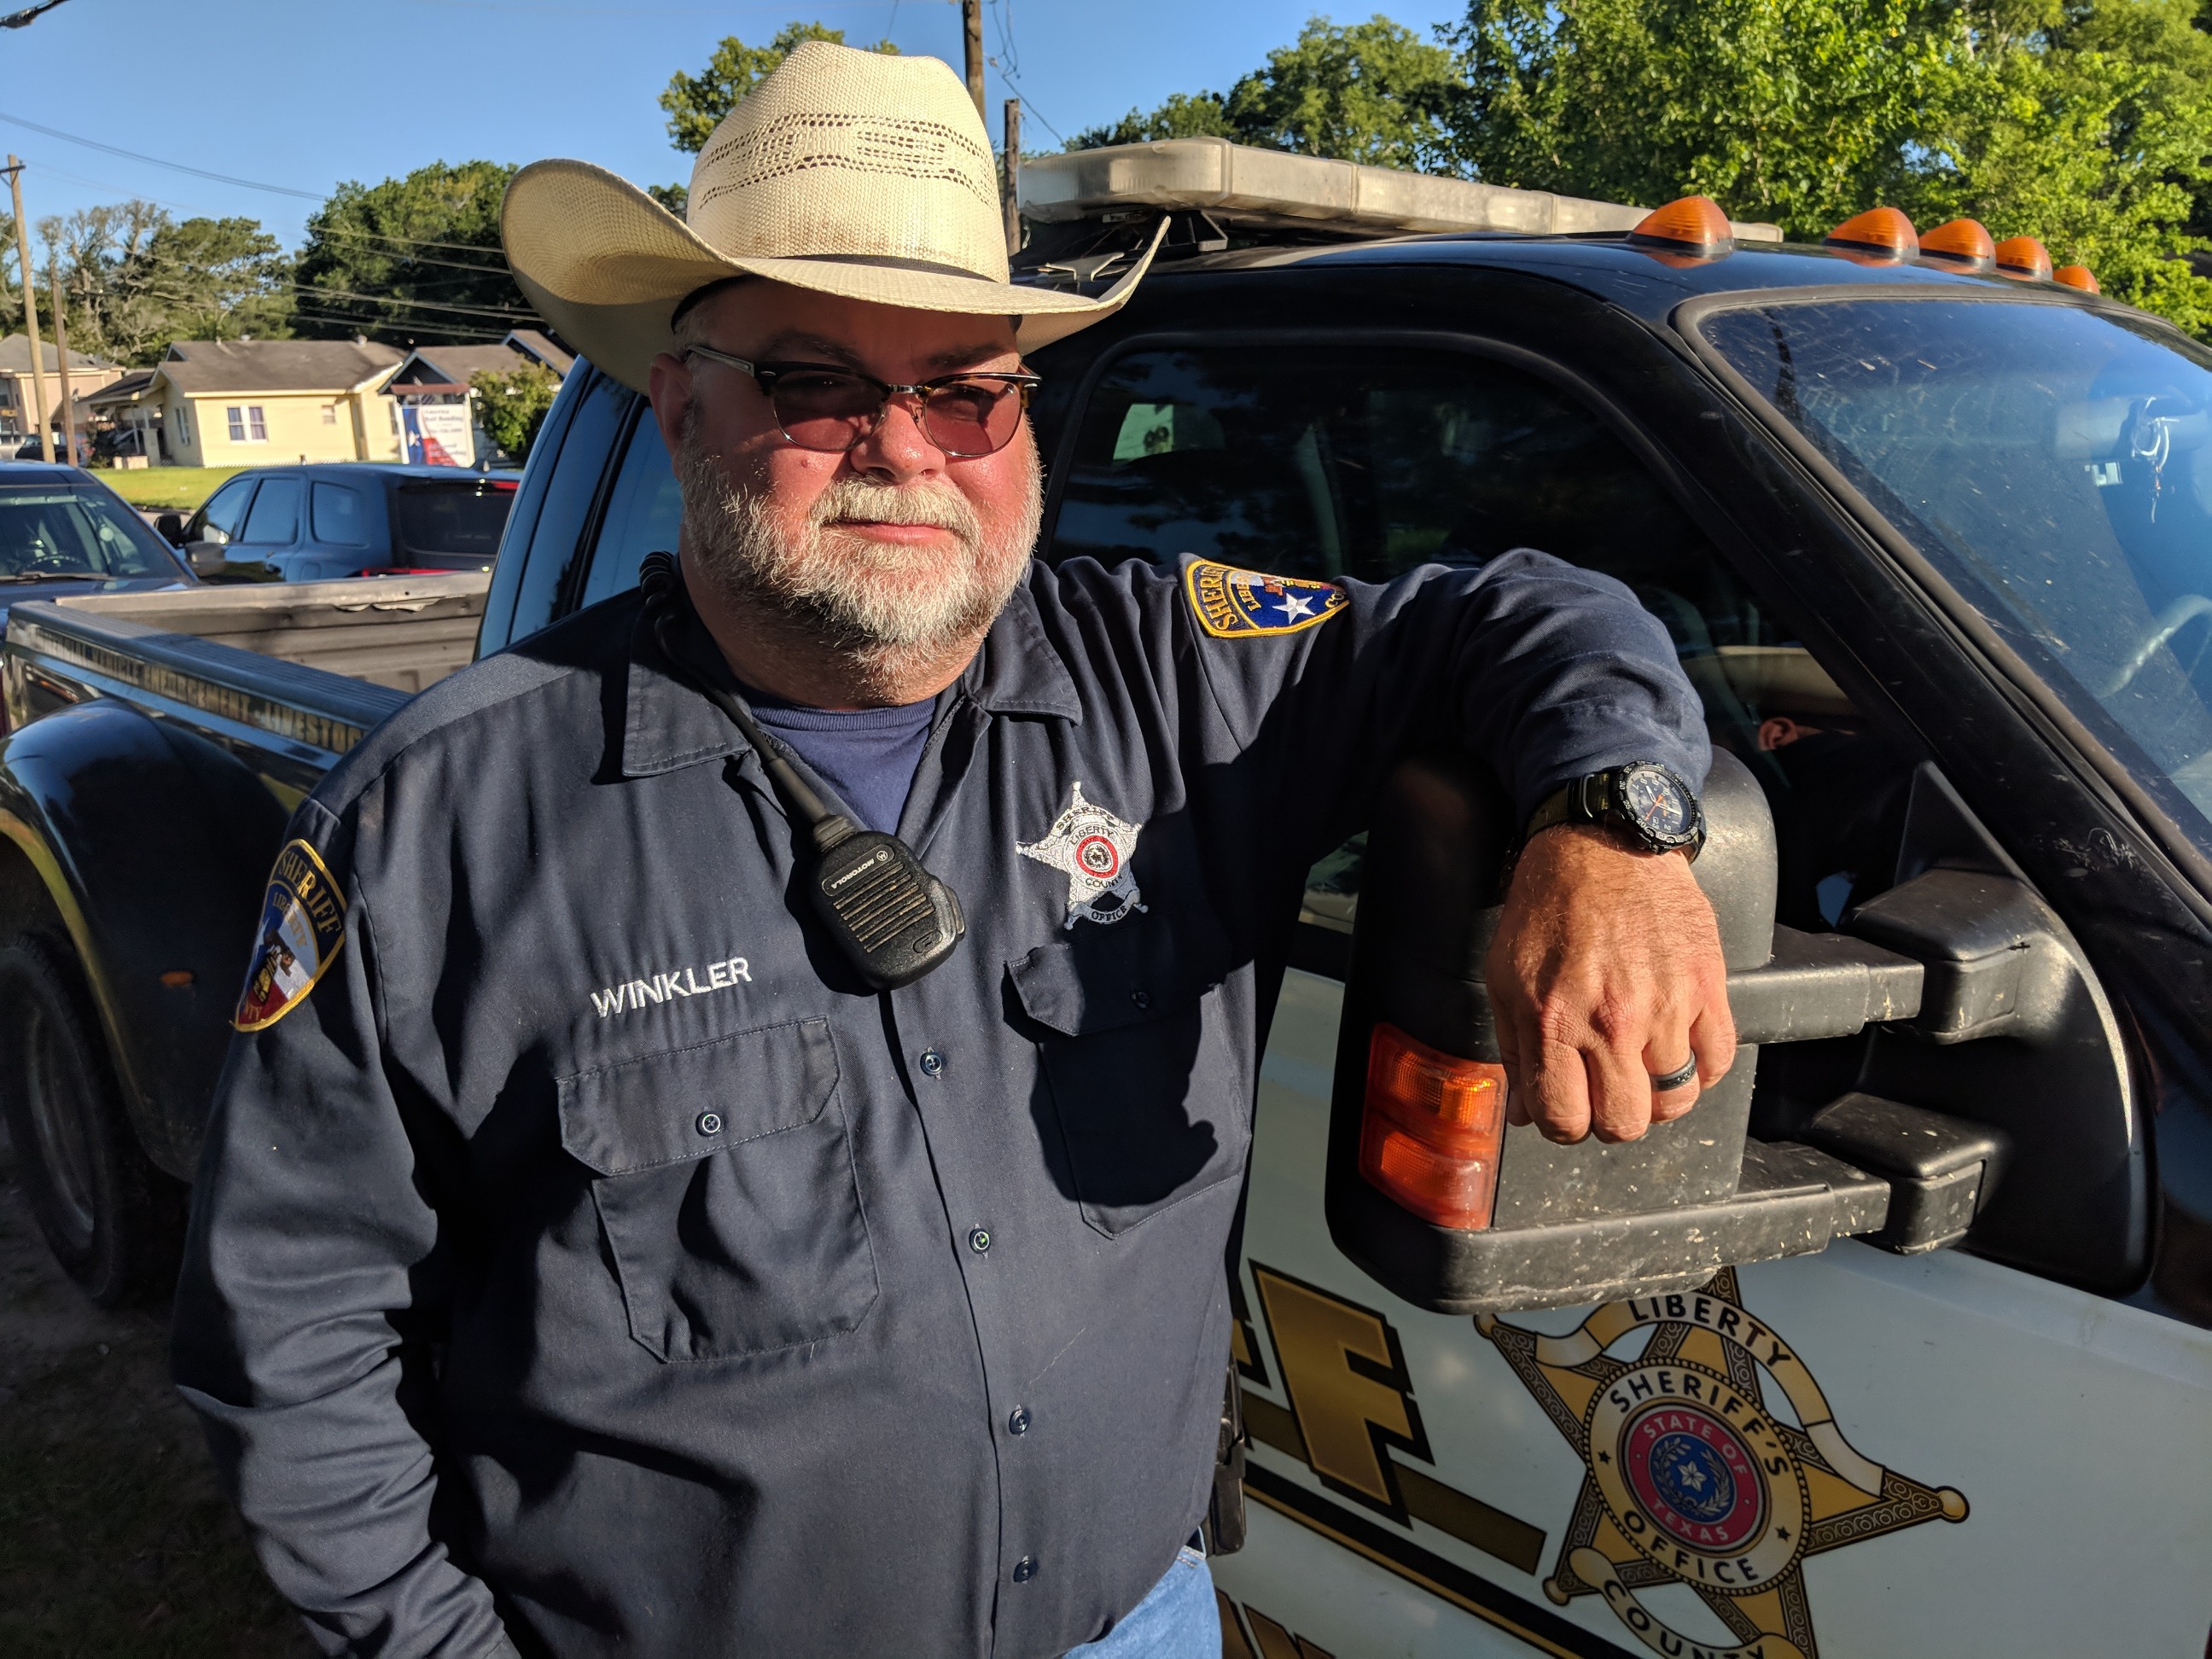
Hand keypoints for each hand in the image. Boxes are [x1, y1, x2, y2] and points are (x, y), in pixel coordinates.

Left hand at [1484, 824, 1734, 1143]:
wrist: (1605, 844)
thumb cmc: (1549, 908)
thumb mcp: (1505, 977)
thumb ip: (1515, 1050)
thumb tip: (1526, 1112)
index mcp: (1555, 1022)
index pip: (1565, 1119)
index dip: (1563, 1124)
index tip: (1566, 1109)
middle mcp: (1613, 1023)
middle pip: (1625, 1123)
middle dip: (1609, 1118)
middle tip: (1603, 1092)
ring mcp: (1667, 1007)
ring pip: (1675, 1101)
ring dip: (1655, 1096)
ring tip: (1640, 1069)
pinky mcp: (1707, 988)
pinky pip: (1718, 1062)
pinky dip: (1699, 1070)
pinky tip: (1676, 1050)